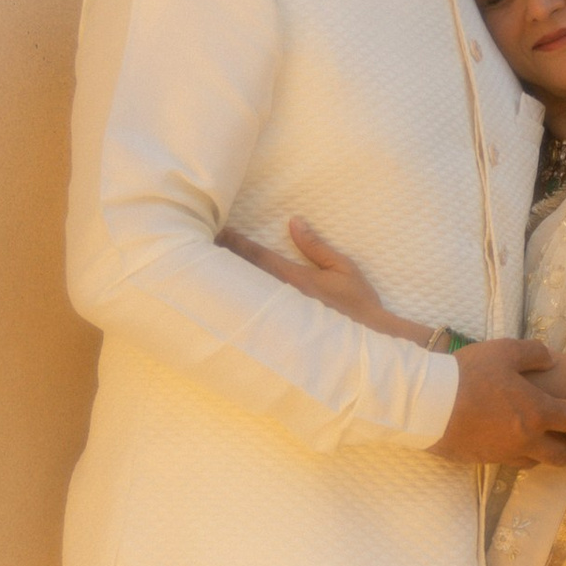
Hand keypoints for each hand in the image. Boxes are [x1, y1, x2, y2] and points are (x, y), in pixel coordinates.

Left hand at [221, 216, 395, 330]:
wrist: (366, 343)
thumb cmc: (358, 304)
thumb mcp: (343, 268)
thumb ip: (315, 246)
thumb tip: (294, 222)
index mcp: (295, 279)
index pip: (258, 256)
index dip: (236, 242)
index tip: (217, 230)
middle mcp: (282, 297)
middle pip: (244, 274)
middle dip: (223, 258)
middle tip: (198, 245)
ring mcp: (280, 315)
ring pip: (246, 293)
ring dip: (227, 278)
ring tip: (206, 267)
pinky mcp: (281, 329)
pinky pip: (255, 309)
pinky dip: (239, 298)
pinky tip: (228, 296)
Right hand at [435, 337, 565, 465]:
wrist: (427, 405)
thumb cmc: (468, 374)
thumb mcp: (504, 350)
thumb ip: (533, 353)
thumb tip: (550, 359)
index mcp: (535, 411)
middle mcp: (525, 438)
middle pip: (562, 455)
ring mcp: (503, 453)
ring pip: (535, 462)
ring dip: (551, 459)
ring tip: (557, 454)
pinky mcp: (482, 459)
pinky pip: (510, 461)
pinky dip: (521, 457)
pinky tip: (518, 449)